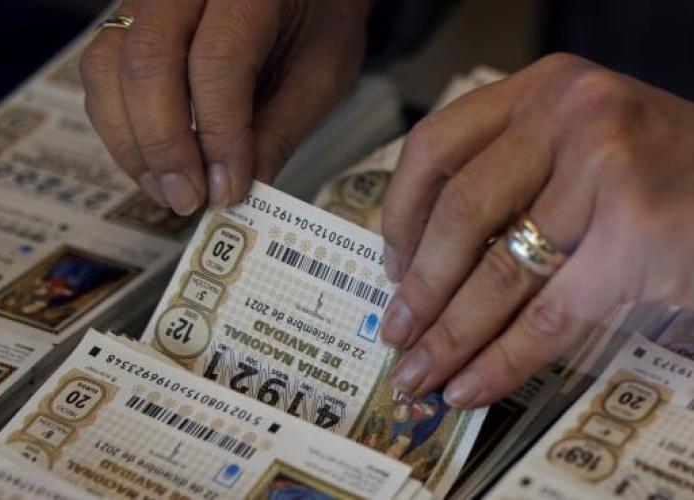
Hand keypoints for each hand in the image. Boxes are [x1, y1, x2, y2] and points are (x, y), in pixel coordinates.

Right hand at [81, 0, 369, 214]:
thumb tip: (238, 191)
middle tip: (189, 200)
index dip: (219, 135)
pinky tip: (153, 165)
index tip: (228, 190)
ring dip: (132, 143)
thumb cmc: (318, 24)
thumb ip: (278, 131)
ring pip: (108, 68)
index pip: (217, 60)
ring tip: (170, 191)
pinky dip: (120, 128)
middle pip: (148, 61)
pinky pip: (101, 73)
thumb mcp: (321, 76)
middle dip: (164, 146)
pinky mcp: (130, 21)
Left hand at [380, 53, 693, 407]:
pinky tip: (470, 387)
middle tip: (395, 334)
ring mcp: (605, 167)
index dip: (400, 216)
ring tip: (420, 373)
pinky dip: (501, 360)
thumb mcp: (573, 148)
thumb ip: (507, 181)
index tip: (391, 267)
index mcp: (540, 89)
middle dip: (420, 289)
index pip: (435, 147)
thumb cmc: (655, 173)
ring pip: (500, 271)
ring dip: (450, 335)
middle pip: (459, 213)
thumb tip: (419, 263)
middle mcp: (568, 114)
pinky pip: (548, 315)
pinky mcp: (638, 231)